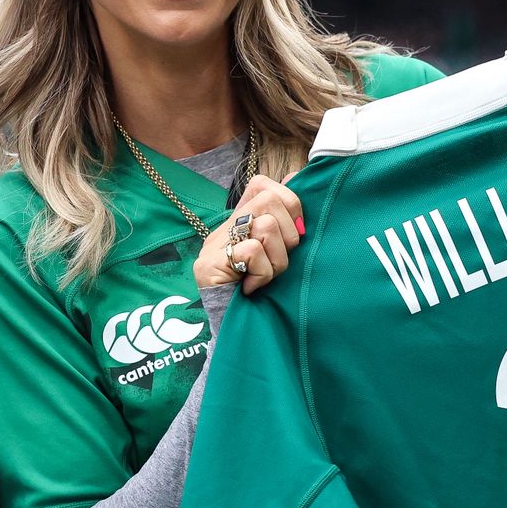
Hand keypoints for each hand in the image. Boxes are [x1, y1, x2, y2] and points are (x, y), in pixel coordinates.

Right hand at [193, 174, 304, 294]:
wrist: (230, 330)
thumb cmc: (258, 292)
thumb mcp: (276, 252)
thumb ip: (283, 221)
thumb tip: (295, 177)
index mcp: (241, 220)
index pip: (263, 184)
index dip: (288, 203)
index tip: (295, 233)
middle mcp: (225, 227)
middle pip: (269, 200)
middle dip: (287, 233)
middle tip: (278, 259)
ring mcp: (215, 245)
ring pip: (265, 226)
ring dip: (276, 259)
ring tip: (265, 276)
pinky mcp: (210, 264)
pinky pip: (252, 252)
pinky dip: (262, 274)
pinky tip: (251, 286)